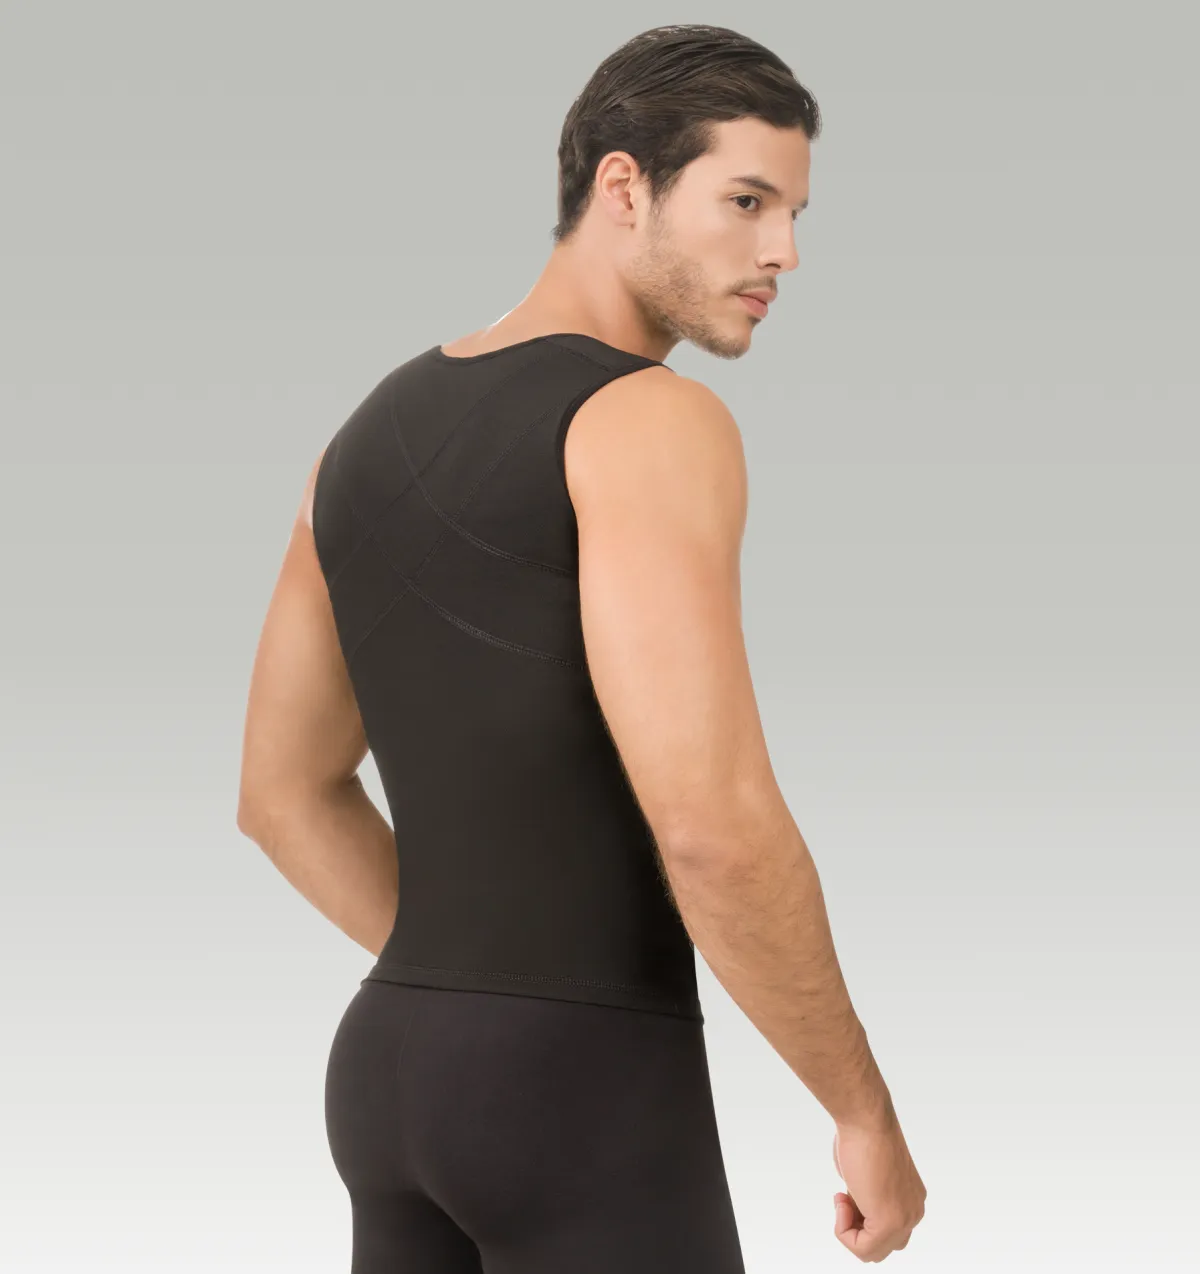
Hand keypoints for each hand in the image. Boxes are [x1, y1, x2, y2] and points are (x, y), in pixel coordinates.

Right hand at [831, 1113, 925, 1261]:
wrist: (865, 1119)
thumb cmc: (861, 1135)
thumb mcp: (866, 1174)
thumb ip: (866, 1196)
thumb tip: (856, 1205)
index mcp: (912, 1199)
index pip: (886, 1230)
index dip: (857, 1218)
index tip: (846, 1191)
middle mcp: (914, 1211)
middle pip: (881, 1245)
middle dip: (855, 1227)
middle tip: (844, 1198)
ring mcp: (905, 1219)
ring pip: (872, 1252)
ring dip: (848, 1231)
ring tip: (843, 1199)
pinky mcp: (889, 1222)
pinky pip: (861, 1249)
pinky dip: (843, 1231)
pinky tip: (842, 1201)